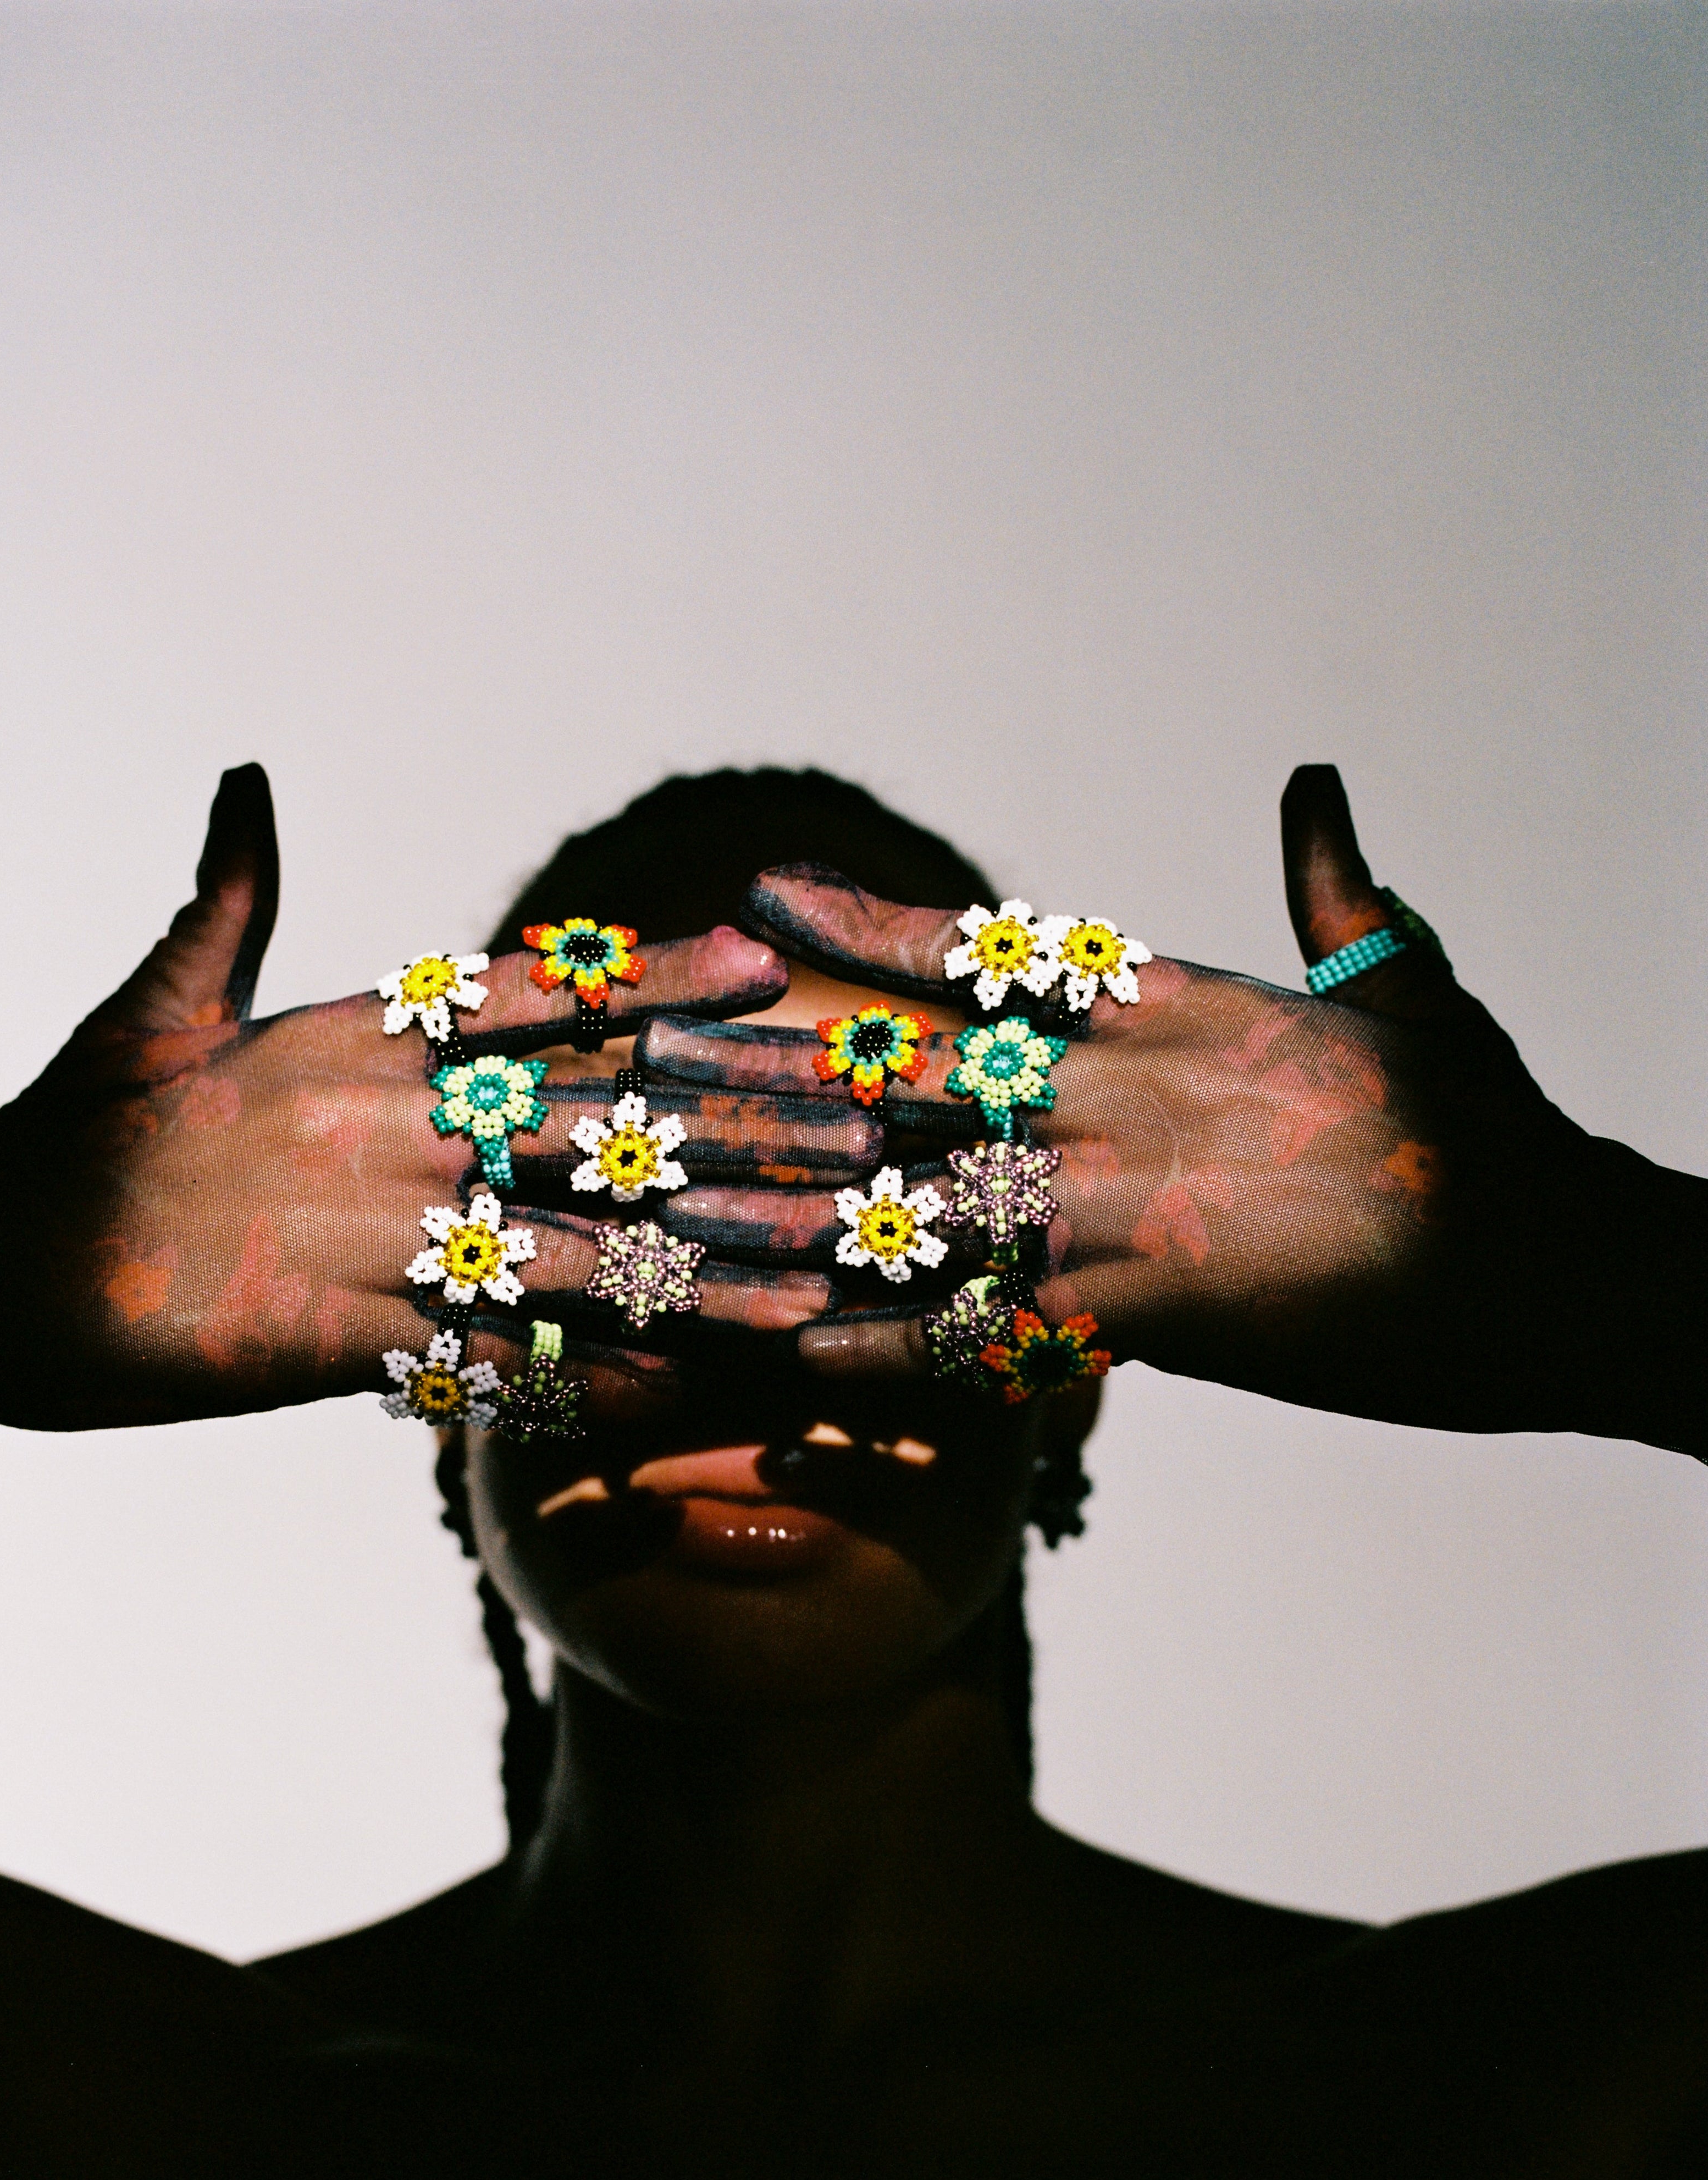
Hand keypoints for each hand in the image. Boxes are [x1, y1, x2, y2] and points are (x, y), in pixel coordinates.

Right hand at [0, 767, 872, 1429]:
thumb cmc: (72, 1132)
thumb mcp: (159, 1001)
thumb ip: (228, 894)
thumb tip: (242, 778)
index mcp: (349, 1040)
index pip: (527, 998)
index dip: (652, 982)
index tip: (763, 970)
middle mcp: (379, 1128)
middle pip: (591, 1120)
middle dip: (733, 1125)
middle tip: (866, 1126)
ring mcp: (365, 1236)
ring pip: (572, 1244)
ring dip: (708, 1260)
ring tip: (828, 1275)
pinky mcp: (339, 1342)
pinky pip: (492, 1359)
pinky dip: (595, 1372)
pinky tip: (698, 1388)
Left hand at [637, 768, 1704, 1455]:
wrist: (1567, 1265)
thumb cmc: (1491, 1133)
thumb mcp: (1407, 990)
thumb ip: (1338, 890)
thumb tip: (1320, 784)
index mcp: (1188, 1013)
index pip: (1000, 957)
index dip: (873, 931)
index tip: (764, 901)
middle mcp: (1141, 1094)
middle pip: (926, 1064)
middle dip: (787, 1059)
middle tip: (653, 1046)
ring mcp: (1146, 1201)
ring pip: (930, 1189)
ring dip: (799, 1199)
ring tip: (668, 1201)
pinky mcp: (1166, 1313)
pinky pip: (996, 1331)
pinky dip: (894, 1345)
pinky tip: (793, 1353)